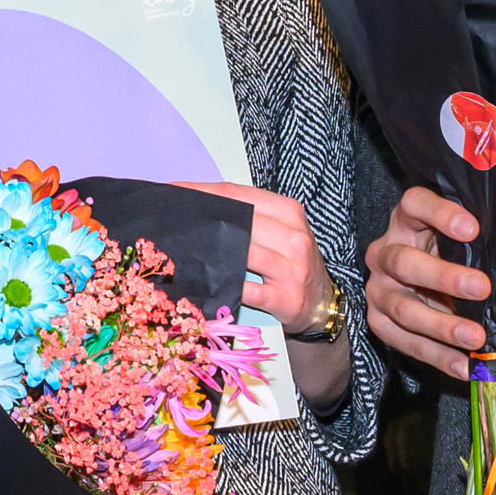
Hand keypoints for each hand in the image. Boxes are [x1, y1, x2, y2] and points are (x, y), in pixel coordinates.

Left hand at [189, 179, 332, 330]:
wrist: (322, 301)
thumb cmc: (293, 260)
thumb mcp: (280, 229)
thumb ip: (248, 213)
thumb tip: (199, 201)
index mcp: (289, 212)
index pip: (237, 194)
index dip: (202, 193)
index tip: (174, 192)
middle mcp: (294, 238)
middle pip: (237, 222)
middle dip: (202, 223)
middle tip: (173, 223)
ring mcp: (292, 269)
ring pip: (241, 254)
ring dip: (210, 254)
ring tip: (183, 251)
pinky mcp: (286, 298)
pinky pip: (246, 290)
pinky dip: (224, 285)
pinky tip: (205, 281)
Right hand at [366, 185, 495, 378]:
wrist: (411, 284)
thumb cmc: (445, 258)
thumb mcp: (466, 250)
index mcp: (407, 222)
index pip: (415, 205)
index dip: (439, 214)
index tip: (472, 228)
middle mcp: (385, 252)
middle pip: (404, 262)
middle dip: (444, 277)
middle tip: (481, 287)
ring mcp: (378, 289)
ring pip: (403, 307)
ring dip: (442, 326)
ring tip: (476, 337)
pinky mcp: (378, 321)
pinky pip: (404, 342)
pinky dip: (437, 356)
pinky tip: (464, 365)